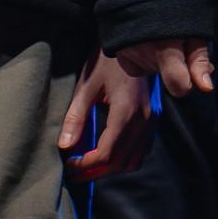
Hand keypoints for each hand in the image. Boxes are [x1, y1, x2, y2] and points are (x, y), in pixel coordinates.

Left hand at [58, 49, 155, 182]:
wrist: (134, 44)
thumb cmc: (107, 62)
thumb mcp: (87, 86)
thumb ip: (75, 117)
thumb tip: (64, 146)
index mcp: (126, 111)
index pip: (106, 153)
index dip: (85, 164)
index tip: (68, 164)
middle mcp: (143, 120)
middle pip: (120, 162)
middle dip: (95, 172)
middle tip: (74, 173)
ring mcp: (151, 121)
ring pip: (133, 161)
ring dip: (111, 169)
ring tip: (89, 168)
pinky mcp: (153, 119)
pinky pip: (141, 151)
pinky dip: (124, 159)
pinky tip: (108, 155)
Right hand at [115, 37, 213, 97]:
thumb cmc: (174, 5)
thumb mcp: (194, 29)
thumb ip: (199, 60)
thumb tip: (206, 87)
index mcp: (165, 49)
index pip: (178, 86)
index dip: (187, 85)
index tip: (191, 75)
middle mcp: (143, 55)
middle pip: (165, 77)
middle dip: (174, 66)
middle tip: (175, 43)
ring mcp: (127, 54)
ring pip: (151, 71)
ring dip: (158, 61)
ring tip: (158, 37)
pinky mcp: (117, 52)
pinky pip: (136, 67)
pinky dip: (143, 59)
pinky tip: (145, 41)